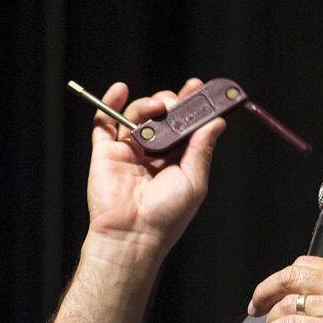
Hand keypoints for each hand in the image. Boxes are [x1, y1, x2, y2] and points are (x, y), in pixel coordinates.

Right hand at [83, 80, 224, 262]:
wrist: (133, 234)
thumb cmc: (167, 216)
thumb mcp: (194, 180)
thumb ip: (202, 149)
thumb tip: (217, 123)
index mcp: (178, 160)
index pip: (185, 126)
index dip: (191, 106)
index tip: (198, 88)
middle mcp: (154, 153)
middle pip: (162, 116)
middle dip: (170, 103)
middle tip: (176, 103)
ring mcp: (129, 151)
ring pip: (138, 115)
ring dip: (148, 104)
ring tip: (157, 107)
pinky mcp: (106, 153)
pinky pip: (105, 123)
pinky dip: (110, 103)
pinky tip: (120, 90)